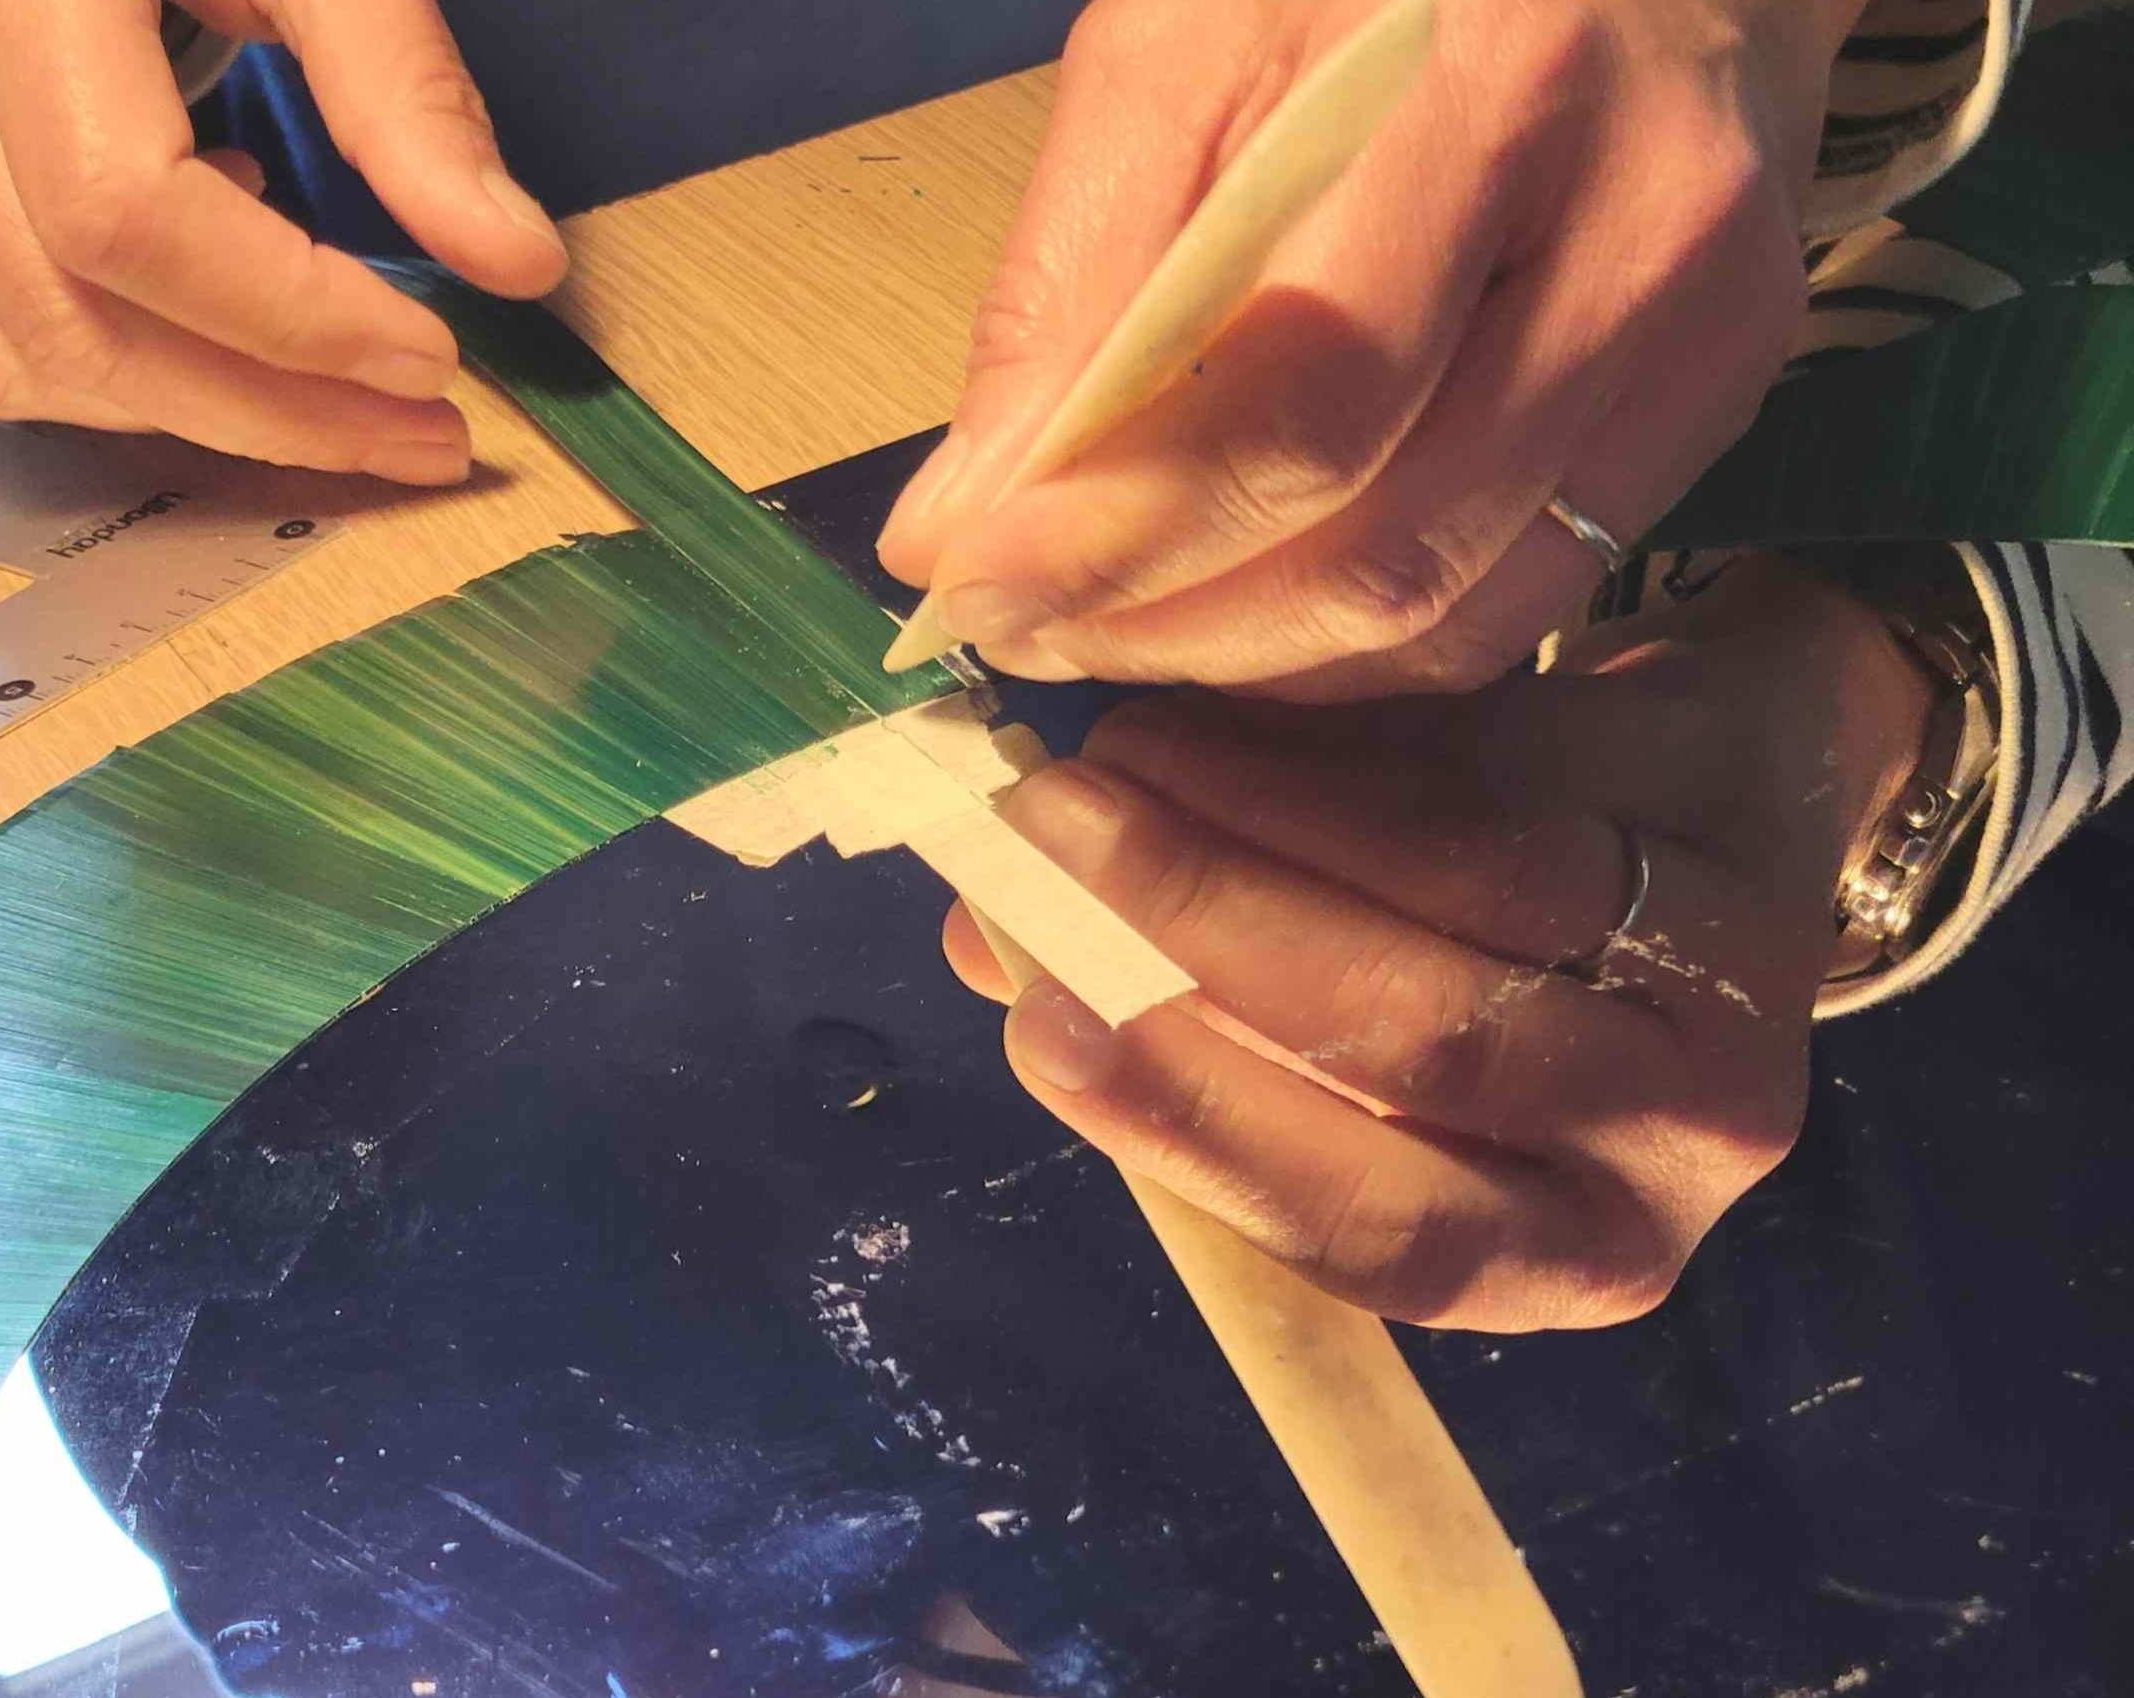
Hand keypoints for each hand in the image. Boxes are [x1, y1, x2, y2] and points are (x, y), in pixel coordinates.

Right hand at [0, 0, 569, 480]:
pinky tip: (206, 308)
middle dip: (272, 414)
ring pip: (20, 357)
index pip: (124, 214)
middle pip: (76, 318)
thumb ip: (398, 86)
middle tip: (419, 437)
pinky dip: (110, 366)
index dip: (292, 319)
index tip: (433, 361)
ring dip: (199, 416)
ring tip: (335, 392)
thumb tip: (514, 261)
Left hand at [881, 0, 1856, 695]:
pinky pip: (1509, 612)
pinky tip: (1251, 621)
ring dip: (1247, 666)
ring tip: (1120, 631)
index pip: (1299, 401)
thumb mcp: (1186, 42)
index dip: (1120, 536)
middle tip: (1029, 632)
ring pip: (1443, 611)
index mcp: (1495, 79)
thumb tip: (955, 526)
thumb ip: (1070, 286)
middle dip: (1166, 628)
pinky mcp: (1712, 402)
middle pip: (1379, 545)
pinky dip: (1352, 656)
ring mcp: (1702, 330)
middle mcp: (1640, 222)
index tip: (973, 593)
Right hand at [947, 558, 1934, 1330]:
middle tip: (1043, 837)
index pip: (1383, 1230)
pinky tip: (1213, 711)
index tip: (1044, 1028)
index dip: (1207, 1129)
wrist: (1716, 820)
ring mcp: (1739, 991)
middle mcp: (1675, 1154)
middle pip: (1426, 1046)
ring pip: (1470, 888)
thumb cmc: (1487, 986)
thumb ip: (1183, 1031)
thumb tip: (991, 950)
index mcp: (1562, 1256)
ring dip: (1253, 812)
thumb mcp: (1341, 1057)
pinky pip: (1514, 769)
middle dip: (1203, 932)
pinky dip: (1342, 742)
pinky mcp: (1746, 825)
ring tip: (1102, 760)